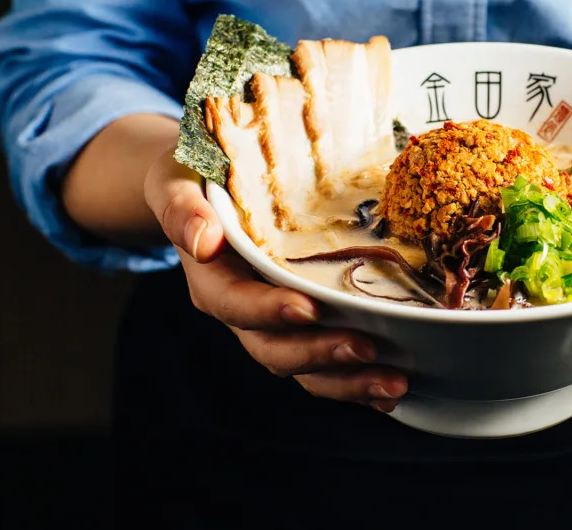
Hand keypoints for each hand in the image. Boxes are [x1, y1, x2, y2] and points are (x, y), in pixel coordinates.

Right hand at [143, 150, 406, 411]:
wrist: (203, 189)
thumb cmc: (196, 178)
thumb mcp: (178, 181)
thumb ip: (183, 208)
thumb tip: (203, 239)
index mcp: (211, 277)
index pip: (235, 304)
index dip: (269, 311)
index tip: (308, 309)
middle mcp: (241, 310)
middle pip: (274, 348)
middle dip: (320, 353)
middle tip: (367, 348)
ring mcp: (271, 325)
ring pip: (304, 367)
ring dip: (348, 381)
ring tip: (394, 384)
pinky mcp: (299, 329)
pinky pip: (323, 365)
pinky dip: (355, 381)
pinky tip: (391, 392)